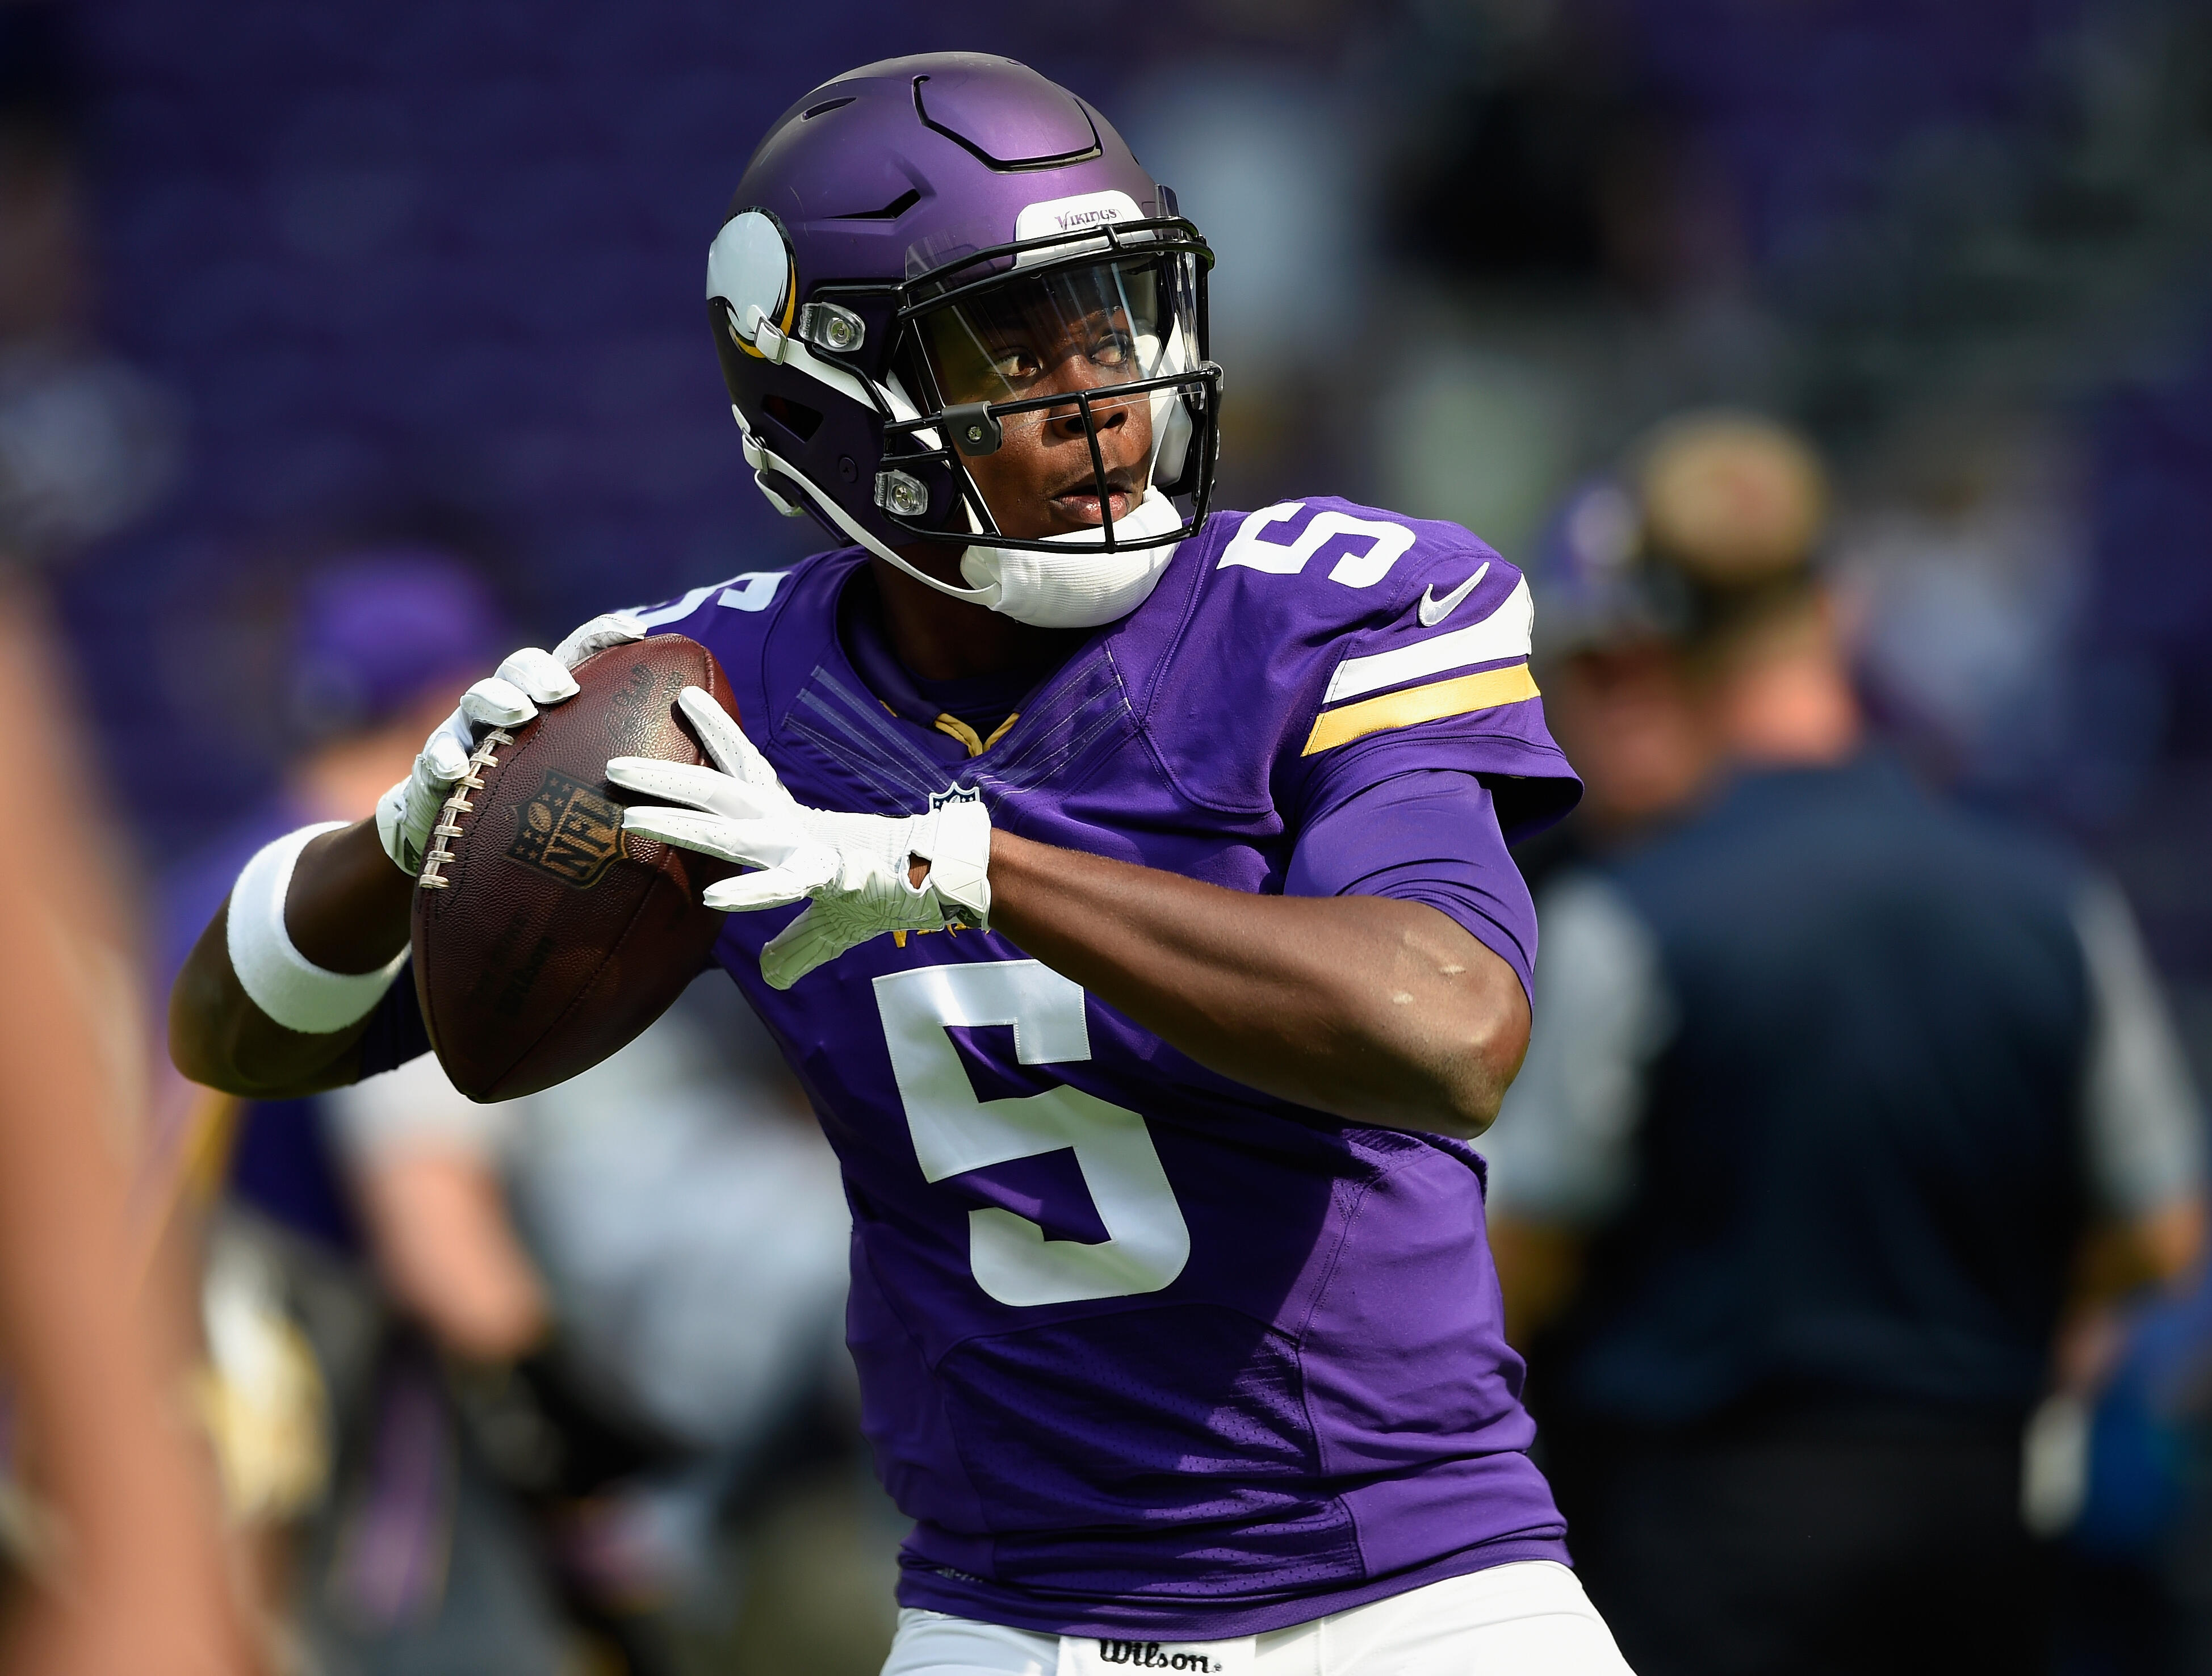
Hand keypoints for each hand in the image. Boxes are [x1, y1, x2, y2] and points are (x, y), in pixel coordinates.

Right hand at [373, 614, 645, 874]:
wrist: (465, 851)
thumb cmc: (543, 814)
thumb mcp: (591, 793)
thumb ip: (640, 777)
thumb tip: (714, 783)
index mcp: (553, 706)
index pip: (579, 656)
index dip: (603, 636)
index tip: (637, 632)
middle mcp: (509, 709)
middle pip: (521, 667)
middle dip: (541, 669)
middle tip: (563, 689)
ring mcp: (468, 734)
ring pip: (476, 698)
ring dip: (496, 700)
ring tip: (518, 714)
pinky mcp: (435, 769)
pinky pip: (435, 756)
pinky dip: (443, 757)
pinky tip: (455, 769)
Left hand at [608, 688, 990, 987]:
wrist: (932, 884)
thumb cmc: (878, 894)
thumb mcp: (827, 925)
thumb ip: (795, 945)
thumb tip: (772, 973)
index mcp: (786, 824)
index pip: (741, 769)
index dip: (712, 735)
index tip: (682, 699)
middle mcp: (787, 826)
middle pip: (716, 791)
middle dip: (665, 778)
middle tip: (613, 765)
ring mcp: (804, 848)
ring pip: (731, 829)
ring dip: (682, 822)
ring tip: (635, 816)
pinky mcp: (826, 878)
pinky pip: (780, 887)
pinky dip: (747, 892)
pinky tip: (712, 900)